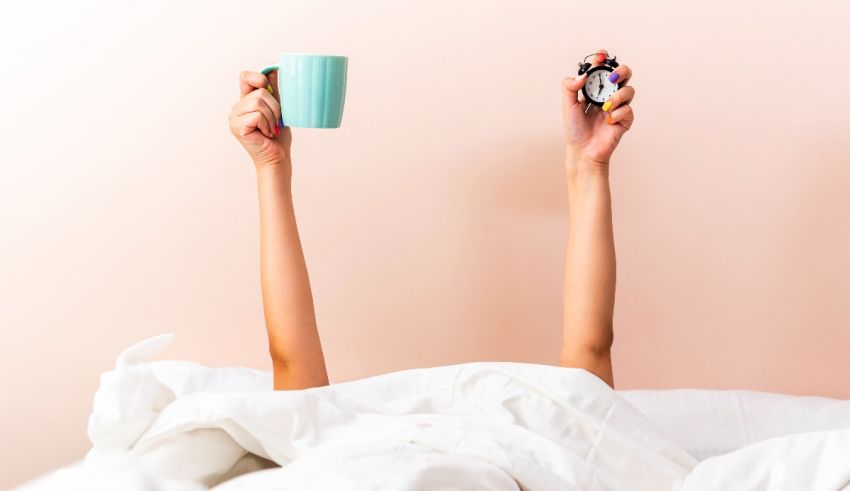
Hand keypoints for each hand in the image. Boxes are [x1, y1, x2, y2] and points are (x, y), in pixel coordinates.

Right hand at [229, 71, 291, 169]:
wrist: (277, 158)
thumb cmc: (278, 137)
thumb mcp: (279, 109)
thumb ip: (274, 90)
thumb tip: (274, 69)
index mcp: (245, 101)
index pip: (245, 76)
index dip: (259, 78)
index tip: (270, 89)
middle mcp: (237, 108)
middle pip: (259, 91)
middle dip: (275, 106)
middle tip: (276, 122)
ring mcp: (234, 118)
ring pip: (258, 102)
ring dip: (272, 117)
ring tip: (271, 129)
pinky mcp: (237, 127)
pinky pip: (257, 114)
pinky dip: (267, 124)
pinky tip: (266, 134)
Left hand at [561, 49, 634, 167]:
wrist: (582, 151)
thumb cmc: (575, 130)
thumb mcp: (568, 106)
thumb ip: (570, 87)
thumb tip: (582, 75)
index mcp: (595, 89)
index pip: (602, 68)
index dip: (603, 59)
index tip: (600, 56)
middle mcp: (609, 95)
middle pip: (623, 74)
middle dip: (620, 70)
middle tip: (611, 77)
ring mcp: (618, 107)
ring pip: (629, 90)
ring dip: (618, 95)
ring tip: (605, 106)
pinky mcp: (625, 120)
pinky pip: (628, 109)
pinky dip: (618, 114)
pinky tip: (608, 121)